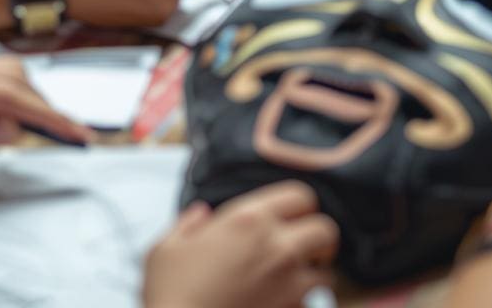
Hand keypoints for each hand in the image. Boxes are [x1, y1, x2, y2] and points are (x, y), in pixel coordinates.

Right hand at [144, 182, 337, 307]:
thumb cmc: (170, 296)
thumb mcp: (165, 250)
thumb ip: (186, 226)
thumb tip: (200, 215)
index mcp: (250, 219)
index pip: (302, 195)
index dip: (300, 206)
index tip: (289, 219)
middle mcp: (277, 247)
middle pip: (327, 230)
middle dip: (318, 240)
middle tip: (303, 250)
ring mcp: (288, 285)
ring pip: (326, 274)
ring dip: (314, 278)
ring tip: (293, 284)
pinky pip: (310, 307)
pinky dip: (301, 306)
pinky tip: (281, 306)